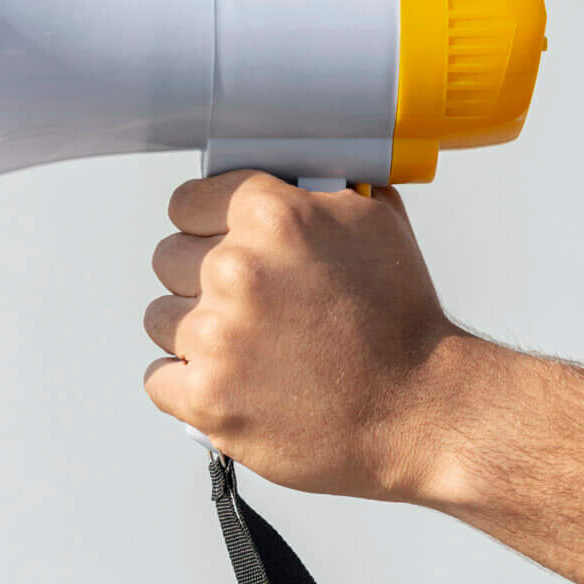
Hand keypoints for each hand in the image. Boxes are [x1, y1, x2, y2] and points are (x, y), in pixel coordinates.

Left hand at [142, 171, 481, 502]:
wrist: (425, 410)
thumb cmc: (402, 321)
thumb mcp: (372, 222)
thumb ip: (310, 191)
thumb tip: (275, 174)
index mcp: (270, 215)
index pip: (185, 203)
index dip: (206, 226)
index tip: (223, 244)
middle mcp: (235, 269)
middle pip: (168, 260)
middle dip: (201, 280)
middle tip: (251, 307)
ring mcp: (217, 336)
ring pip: (159, 318)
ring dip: (193, 333)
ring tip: (248, 348)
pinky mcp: (208, 397)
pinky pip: (157, 378)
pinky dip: (186, 385)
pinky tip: (230, 383)